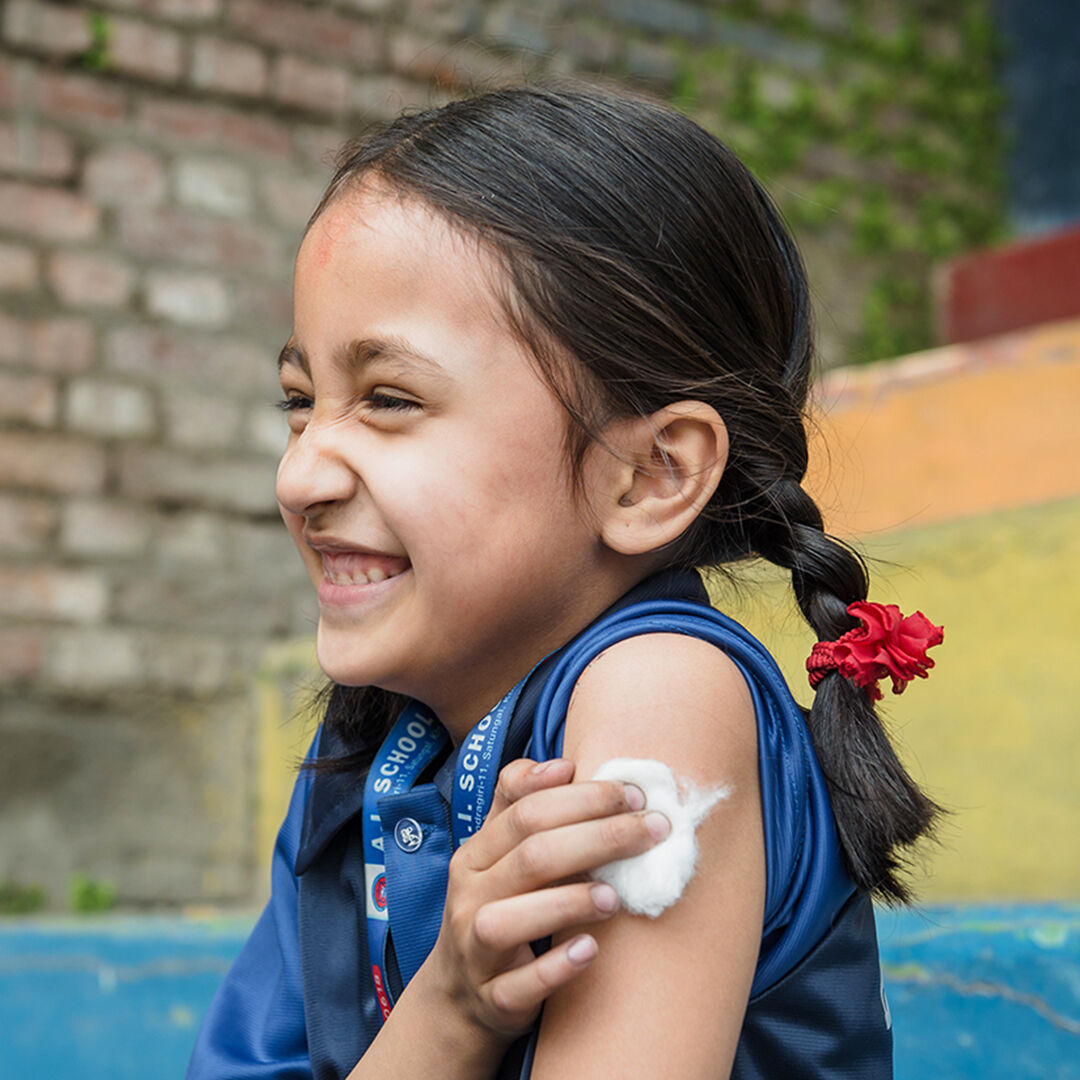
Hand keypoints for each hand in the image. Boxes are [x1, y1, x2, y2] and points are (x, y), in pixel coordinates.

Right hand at [421, 757, 670, 1042]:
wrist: (459, 996)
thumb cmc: (496, 907)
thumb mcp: (496, 854)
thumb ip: (520, 804)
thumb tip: (563, 764)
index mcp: (475, 854)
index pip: (525, 812)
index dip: (581, 798)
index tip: (632, 794)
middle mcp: (469, 896)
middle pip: (532, 856)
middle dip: (599, 837)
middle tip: (653, 830)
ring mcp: (476, 950)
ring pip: (512, 919)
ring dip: (571, 902)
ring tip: (617, 895)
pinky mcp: (493, 998)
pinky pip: (520, 985)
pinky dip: (556, 968)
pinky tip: (591, 950)